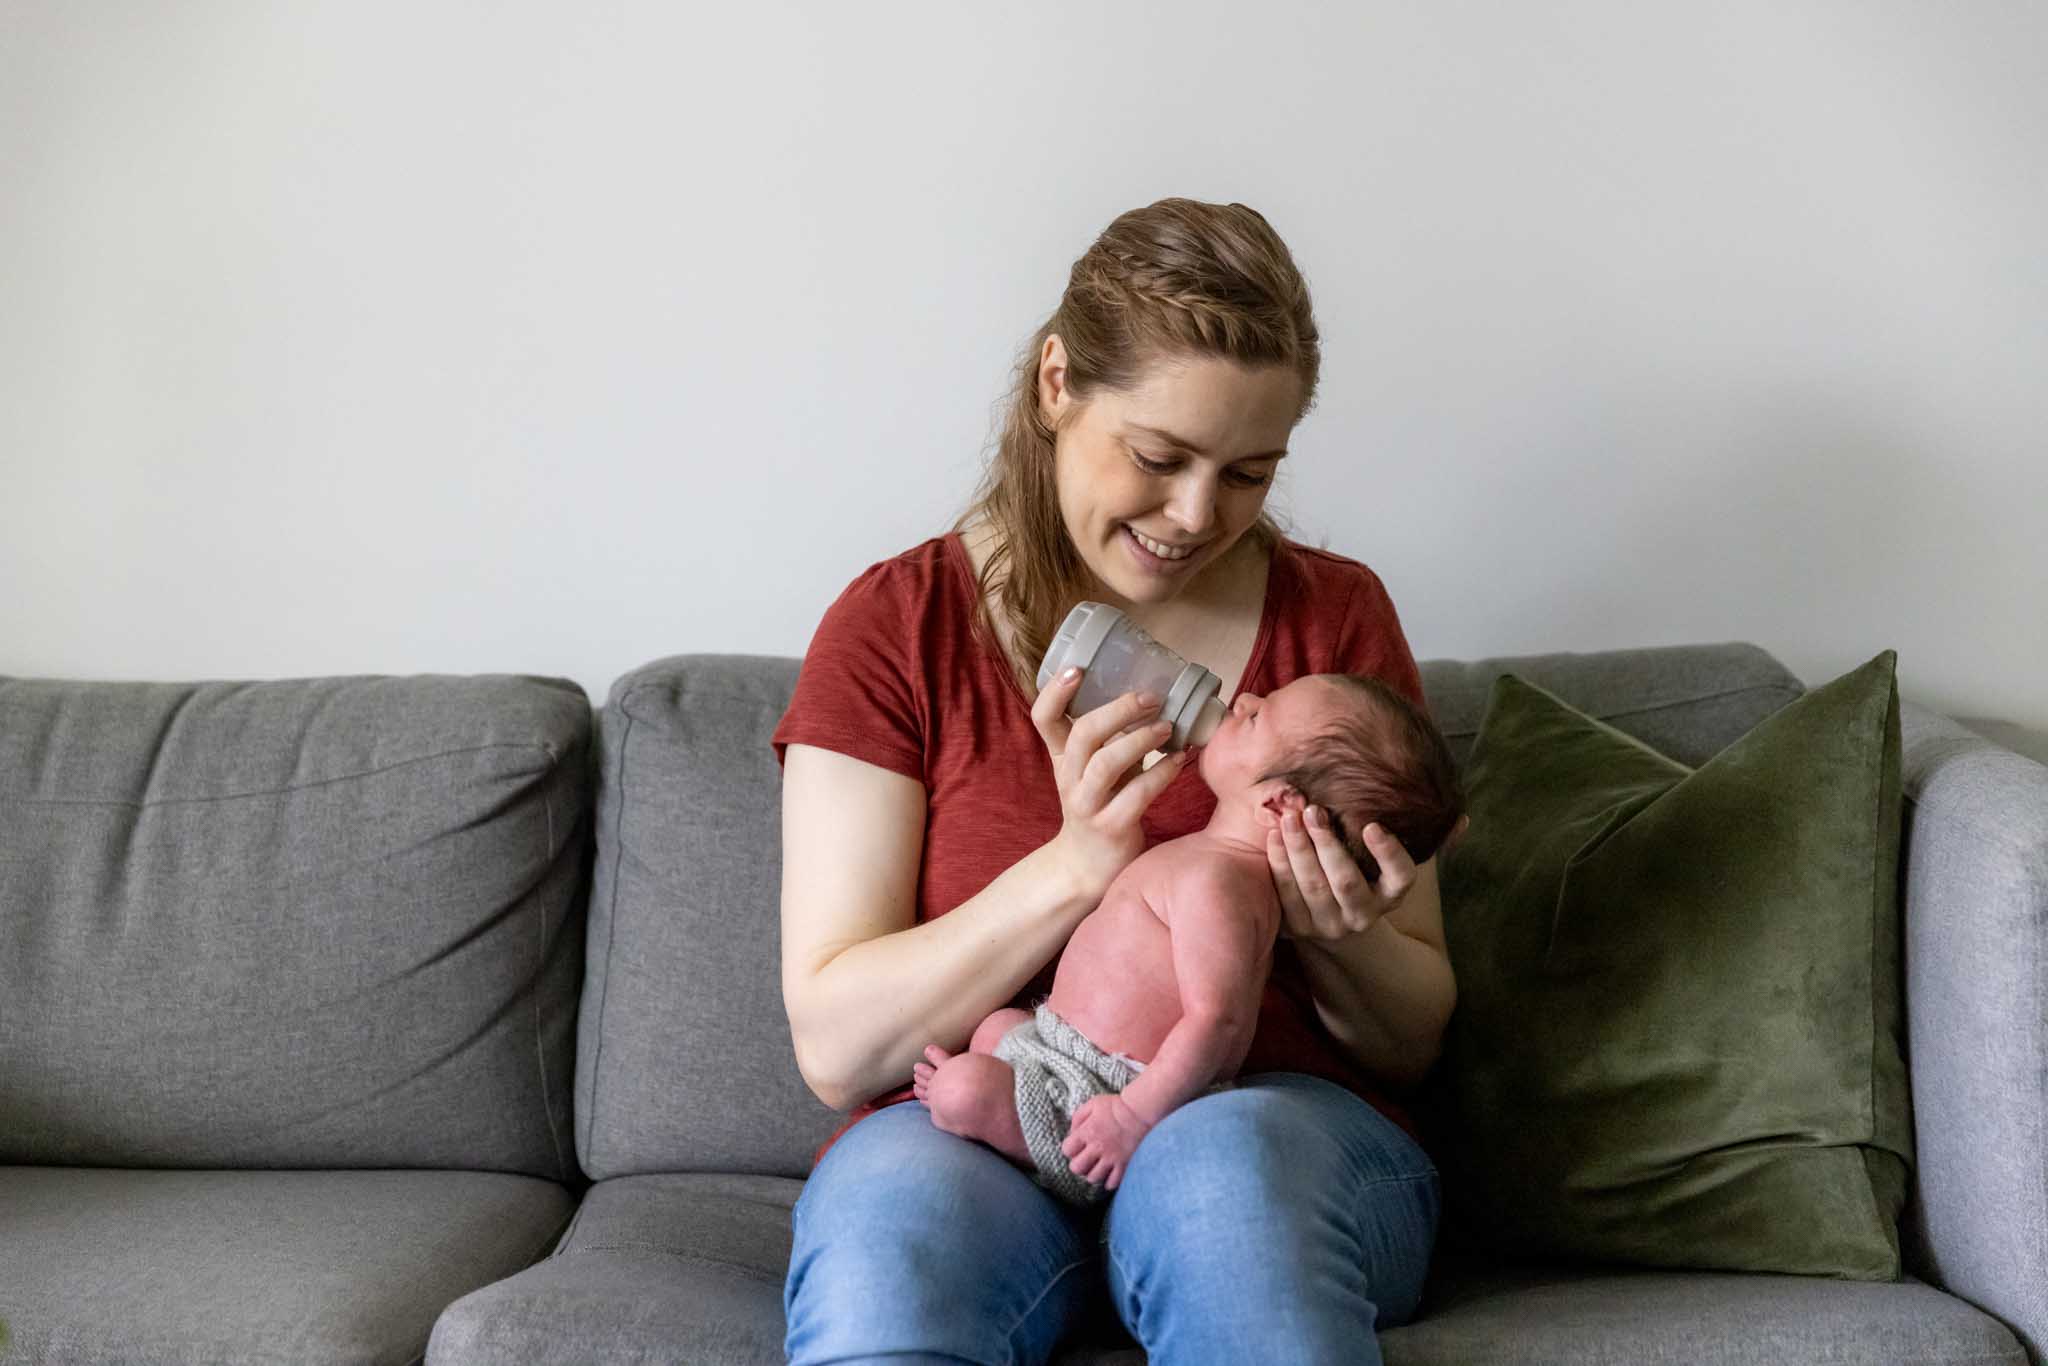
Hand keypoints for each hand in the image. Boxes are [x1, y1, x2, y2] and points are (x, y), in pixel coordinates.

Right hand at [1032, 665, 1190, 898]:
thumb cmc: (1098, 804)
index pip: (1043, 717)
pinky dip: (1162, 773)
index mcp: (1061, 757)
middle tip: (1151, 697)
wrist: (1086, 866)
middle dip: (1118, 710)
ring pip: (1106, 764)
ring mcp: (1088, 804)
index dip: (1055, 691)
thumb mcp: (1093, 767)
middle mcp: (1069, 777)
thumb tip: (1149, 695)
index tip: (1077, 667)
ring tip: (1167, 727)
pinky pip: (1137, 795)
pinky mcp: (1111, 826)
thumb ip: (1109, 736)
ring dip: (1141, 740)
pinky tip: (1180, 760)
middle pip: (1083, 734)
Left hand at [1061, 1093, 1151, 1190]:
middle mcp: (1097, 1147)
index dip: (1070, 1149)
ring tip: (1098, 1166)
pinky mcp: (1124, 1164)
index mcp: (1087, 1132)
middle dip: (1078, 1164)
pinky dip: (1108, 1181)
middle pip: (1077, 1168)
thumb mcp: (1093, 1104)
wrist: (1140, 1111)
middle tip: (1085, 1159)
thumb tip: (1072, 1133)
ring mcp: (1111, 1158)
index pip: (1067, 1150)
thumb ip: (1078, 1118)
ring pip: (1093, 1178)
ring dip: (1093, 1173)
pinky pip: (1112, 1182)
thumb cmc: (1116, 1106)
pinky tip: (1109, 1173)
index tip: (1076, 1146)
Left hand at [1266, 807, 1464, 943]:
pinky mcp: (1297, 927)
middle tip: (1313, 809)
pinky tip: (1274, 834)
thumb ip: (1429, 844)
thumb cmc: (1369, 882)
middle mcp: (1362, 916)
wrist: (1336, 928)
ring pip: (1313, 887)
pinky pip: (1286, 894)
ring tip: (1291, 815)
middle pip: (1346, 882)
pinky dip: (1279, 863)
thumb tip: (1462, 821)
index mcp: (1391, 898)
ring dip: (1299, 849)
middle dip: (1328, 844)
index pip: (1400, 878)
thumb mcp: (1395, 868)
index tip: (1374, 826)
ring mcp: (1328, 924)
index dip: (1388, 854)